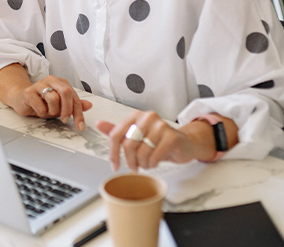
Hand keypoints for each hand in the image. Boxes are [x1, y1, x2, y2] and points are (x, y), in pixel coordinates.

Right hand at [3, 72, 91, 130]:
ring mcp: (39, 84)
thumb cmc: (42, 102)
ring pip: (53, 98)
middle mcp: (52, 80)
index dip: (79, 113)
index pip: (75, 97)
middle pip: (66, 92)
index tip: (81, 126)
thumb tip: (89, 105)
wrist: (21, 99)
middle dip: (67, 110)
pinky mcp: (29, 92)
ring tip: (47, 111)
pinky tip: (38, 110)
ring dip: (52, 111)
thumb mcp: (60, 106)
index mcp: (62, 83)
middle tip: (64, 120)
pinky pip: (40, 105)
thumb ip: (74, 105)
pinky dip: (41, 112)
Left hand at [96, 110, 220, 171]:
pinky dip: (153, 164)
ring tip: (147, 163)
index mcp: (136, 116)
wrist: (184, 143)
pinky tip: (156, 162)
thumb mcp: (136, 136)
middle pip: (128, 145)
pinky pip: (154, 157)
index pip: (115, 135)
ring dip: (143, 164)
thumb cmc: (158, 140)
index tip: (114, 165)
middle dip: (129, 162)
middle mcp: (147, 117)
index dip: (112, 153)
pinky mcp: (171, 137)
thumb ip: (117, 131)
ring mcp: (160, 126)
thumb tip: (98, 123)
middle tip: (134, 168)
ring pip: (141, 153)